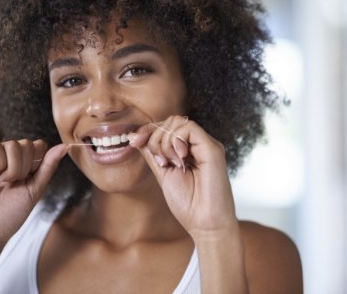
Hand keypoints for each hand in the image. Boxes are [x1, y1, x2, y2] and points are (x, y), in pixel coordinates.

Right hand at [0, 139, 66, 243]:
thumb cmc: (11, 212)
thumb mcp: (36, 188)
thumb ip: (49, 166)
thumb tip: (65, 146)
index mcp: (27, 165)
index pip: (40, 145)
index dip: (38, 161)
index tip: (29, 179)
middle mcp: (11, 158)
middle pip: (28, 144)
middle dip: (26, 167)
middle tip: (14, 184)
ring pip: (13, 145)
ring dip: (13, 167)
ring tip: (4, 183)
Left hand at [129, 115, 237, 240]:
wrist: (205, 225)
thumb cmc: (189, 205)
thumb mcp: (163, 174)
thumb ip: (154, 154)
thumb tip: (138, 137)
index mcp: (189, 150)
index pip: (167, 126)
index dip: (147, 130)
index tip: (133, 142)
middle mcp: (200, 144)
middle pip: (171, 121)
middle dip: (155, 137)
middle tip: (160, 161)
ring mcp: (207, 145)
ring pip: (178, 122)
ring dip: (164, 141)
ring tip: (170, 163)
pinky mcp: (213, 149)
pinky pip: (189, 128)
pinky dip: (176, 141)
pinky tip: (179, 159)